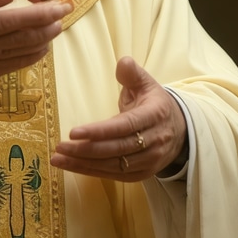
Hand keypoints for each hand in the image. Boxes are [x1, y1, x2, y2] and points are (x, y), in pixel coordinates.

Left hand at [50, 57, 187, 181]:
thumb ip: (133, 73)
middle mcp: (154, 141)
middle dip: (85, 149)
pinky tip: (71, 165)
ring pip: (113, 165)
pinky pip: (114, 175)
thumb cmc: (154, 104)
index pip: (125, 126)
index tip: (74, 132)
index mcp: (155, 115)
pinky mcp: (142, 174)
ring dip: (83, 163)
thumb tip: (123, 61)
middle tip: (60, 146)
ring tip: (58, 158)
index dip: (99, 131)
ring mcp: (149, 161)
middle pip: (116, 149)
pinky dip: (90, 171)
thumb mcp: (147, 84)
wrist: (179, 131)